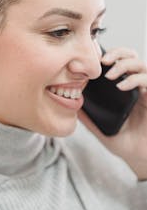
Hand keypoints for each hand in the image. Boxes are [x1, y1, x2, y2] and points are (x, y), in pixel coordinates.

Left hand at [78, 47, 146, 179]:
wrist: (138, 157)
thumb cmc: (121, 140)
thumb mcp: (99, 125)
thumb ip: (88, 114)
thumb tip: (70, 103)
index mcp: (122, 88)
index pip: (118, 61)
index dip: (109, 55)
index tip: (94, 60)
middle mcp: (135, 85)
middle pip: (131, 56)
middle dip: (117, 52)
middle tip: (103, 60)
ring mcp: (145, 91)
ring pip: (140, 64)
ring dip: (124, 64)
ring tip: (111, 75)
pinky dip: (134, 79)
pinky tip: (122, 86)